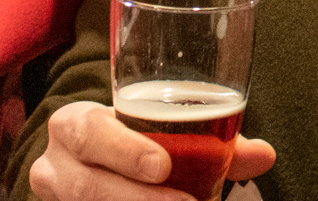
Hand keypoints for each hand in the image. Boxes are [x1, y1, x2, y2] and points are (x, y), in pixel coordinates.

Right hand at [27, 101, 275, 200]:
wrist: (80, 163)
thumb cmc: (127, 140)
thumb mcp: (155, 130)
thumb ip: (208, 138)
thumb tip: (263, 155)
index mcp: (74, 125)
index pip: (87, 132)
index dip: (124, 150)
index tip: (163, 166)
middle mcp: (55, 165)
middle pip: (86, 186)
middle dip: (137, 198)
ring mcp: (56, 199)